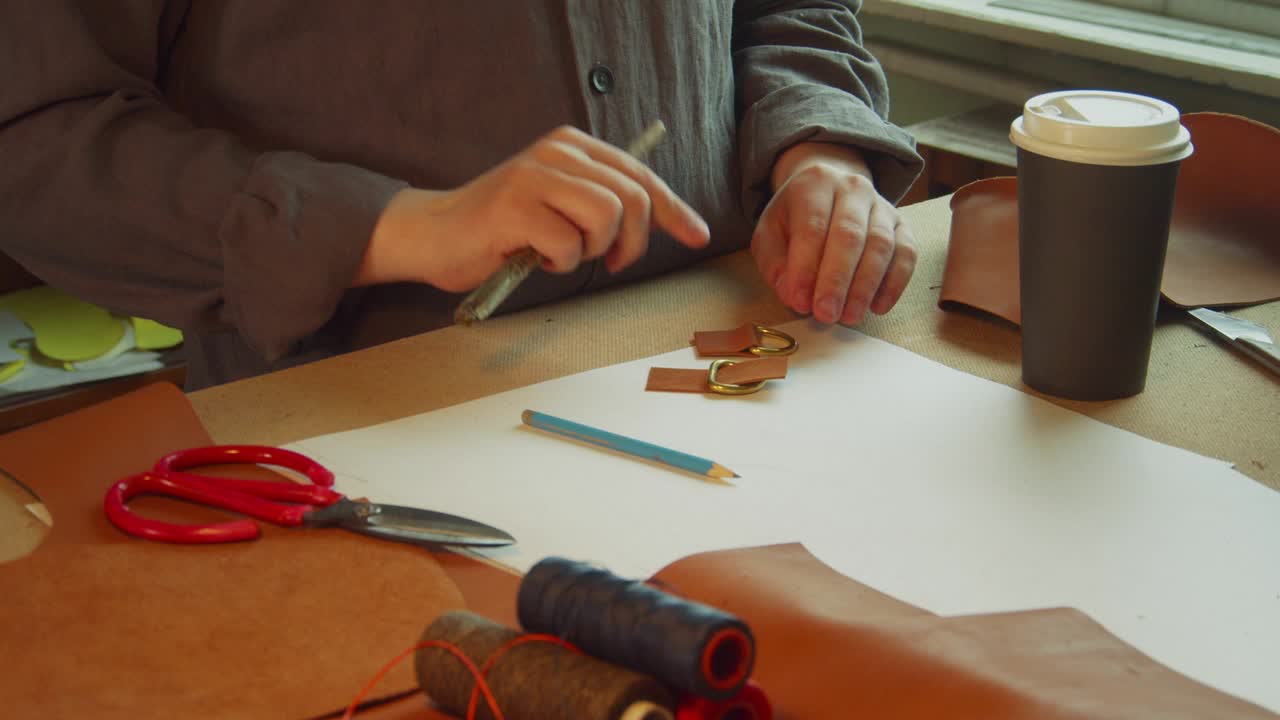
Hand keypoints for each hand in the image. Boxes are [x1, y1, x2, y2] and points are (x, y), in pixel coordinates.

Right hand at [358, 125, 709, 290]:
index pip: (640, 175)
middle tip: (612, 262)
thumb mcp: (562, 205)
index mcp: (573, 145)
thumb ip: (607, 205)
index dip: (674, 210)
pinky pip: (568, 243)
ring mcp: (533, 176)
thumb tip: (674, 222)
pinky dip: (560, 262)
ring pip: (606, 217)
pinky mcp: (514, 207)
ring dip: (594, 250)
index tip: (697, 235)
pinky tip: (537, 258)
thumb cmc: (504, 228)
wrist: (435, 234)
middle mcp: (556, 151)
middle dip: (633, 241)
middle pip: (632, 198)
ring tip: (564, 254)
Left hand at [753, 142, 916, 324]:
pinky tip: (878, 307)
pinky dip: (894, 283)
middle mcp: (853, 188)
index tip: (799, 302)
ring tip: (849, 316)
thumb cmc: (795, 219)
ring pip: (880, 244)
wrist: (828, 192)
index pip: (812, 227)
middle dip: (837, 280)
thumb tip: (794, 297)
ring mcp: (882, 205)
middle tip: (826, 314)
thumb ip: (775, 264)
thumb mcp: (770, 233)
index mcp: (815, 184)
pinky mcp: (902, 225)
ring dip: (865, 286)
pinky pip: (906, 253)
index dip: (806, 267)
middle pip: (850, 235)